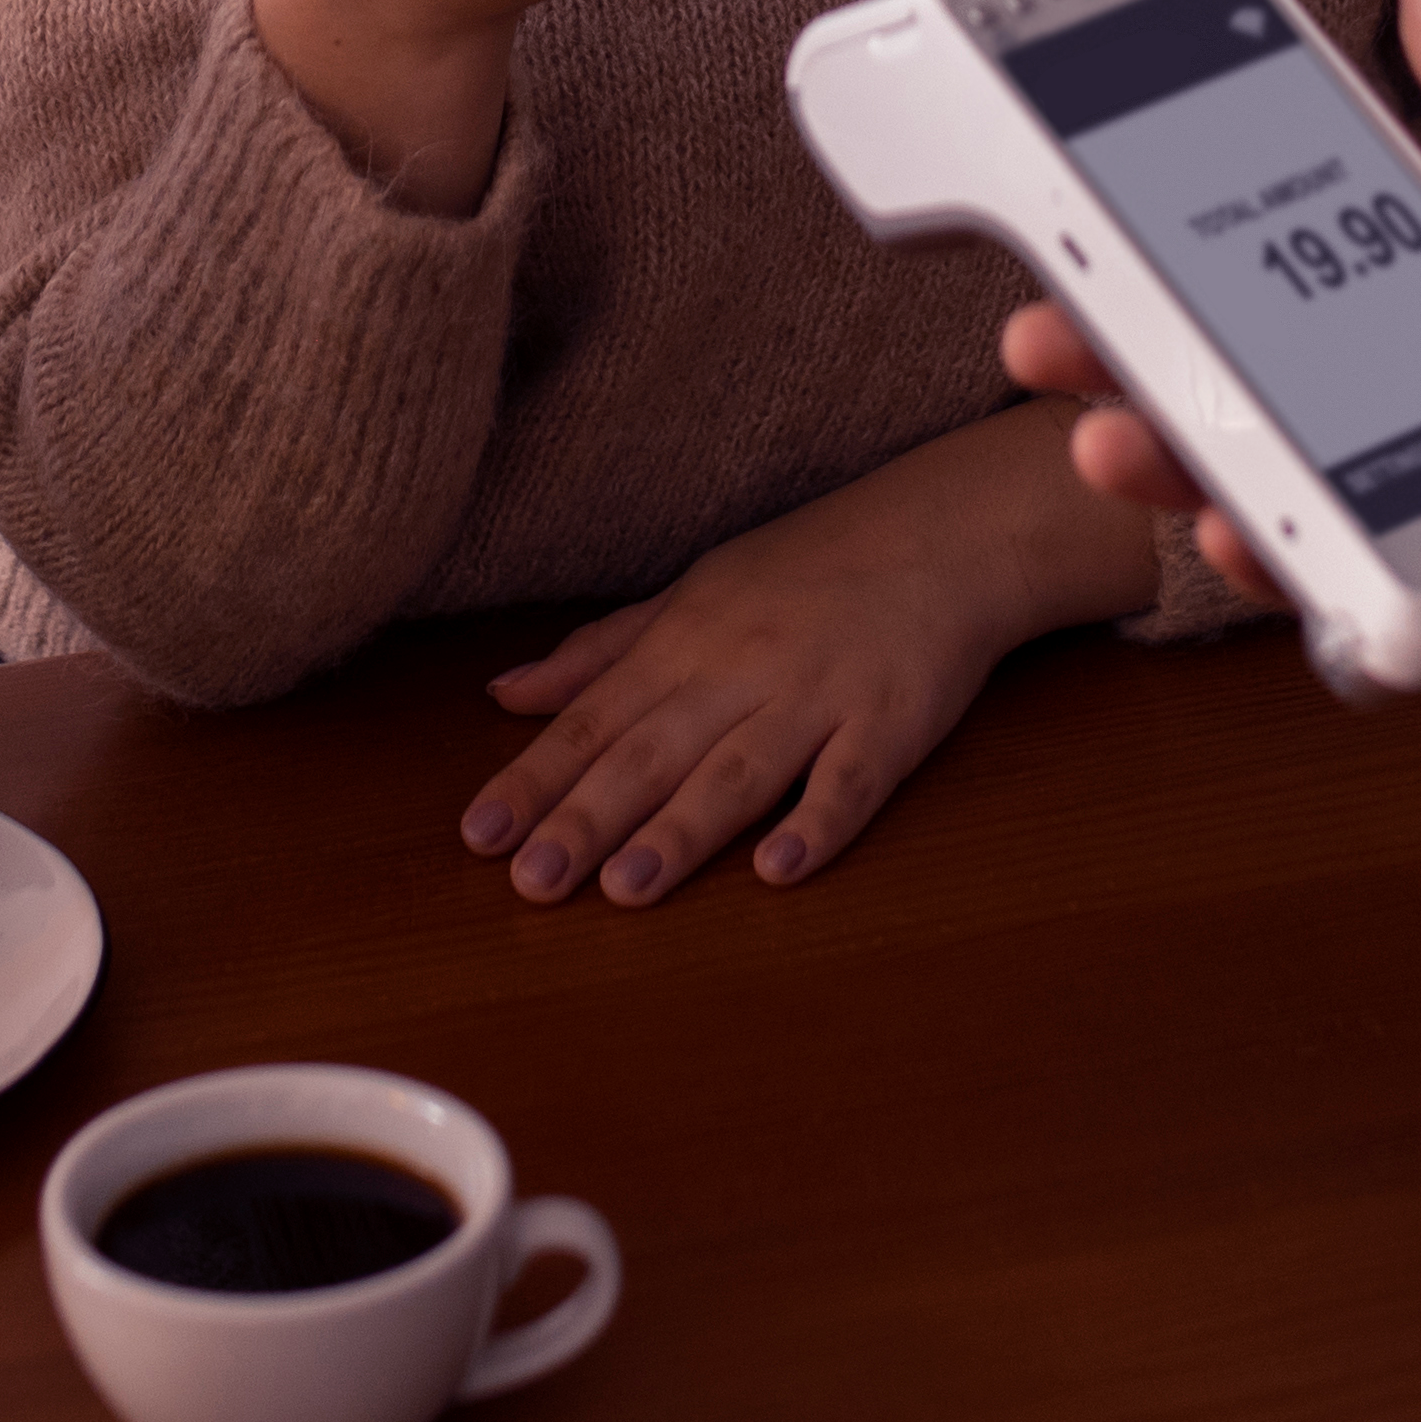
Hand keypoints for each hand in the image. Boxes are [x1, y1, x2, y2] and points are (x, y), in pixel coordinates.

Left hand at [456, 404, 1152, 907]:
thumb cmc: (809, 566)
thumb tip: (501, 693)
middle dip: (587, 817)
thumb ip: (600, 651)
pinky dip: (817, 823)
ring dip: (683, 831)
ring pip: (740, 770)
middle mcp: (742, 667)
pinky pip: (851, 778)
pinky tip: (779, 871)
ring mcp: (819, 694)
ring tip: (626, 891)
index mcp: (686, 638)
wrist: (944, 530)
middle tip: (529, 883)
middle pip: (653, 752)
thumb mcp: (692, 592)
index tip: (477, 835)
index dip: (535, 778)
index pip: (594, 719)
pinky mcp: (892, 721)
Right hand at [1003, 0, 1420, 690]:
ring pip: (1269, 473)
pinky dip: (1277, 563)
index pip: (1280, 247)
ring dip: (1172, 456)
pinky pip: (1344, 579)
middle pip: (1242, 364)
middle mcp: (1420, 376)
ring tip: (1109, 438)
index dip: (1179, 236)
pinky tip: (1228, 533)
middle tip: (1048, 331)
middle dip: (1132, 348)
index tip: (1089, 210)